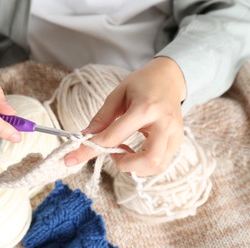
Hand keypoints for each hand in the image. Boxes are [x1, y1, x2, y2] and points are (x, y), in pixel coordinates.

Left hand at [64, 57, 185, 175]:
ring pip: (157, 166)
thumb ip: (101, 118)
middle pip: (149, 160)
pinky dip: (144, 164)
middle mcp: (164, 123)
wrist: (170, 78)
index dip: (90, 150)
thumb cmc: (142, 83)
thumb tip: (84, 137)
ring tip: (124, 151)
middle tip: (113, 154)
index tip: (71, 158)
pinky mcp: (178, 141)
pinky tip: (135, 151)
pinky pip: (162, 163)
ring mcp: (175, 134)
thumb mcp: (117, 94)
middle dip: (125, 165)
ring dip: (135, 167)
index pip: (114, 136)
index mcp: (145, 108)